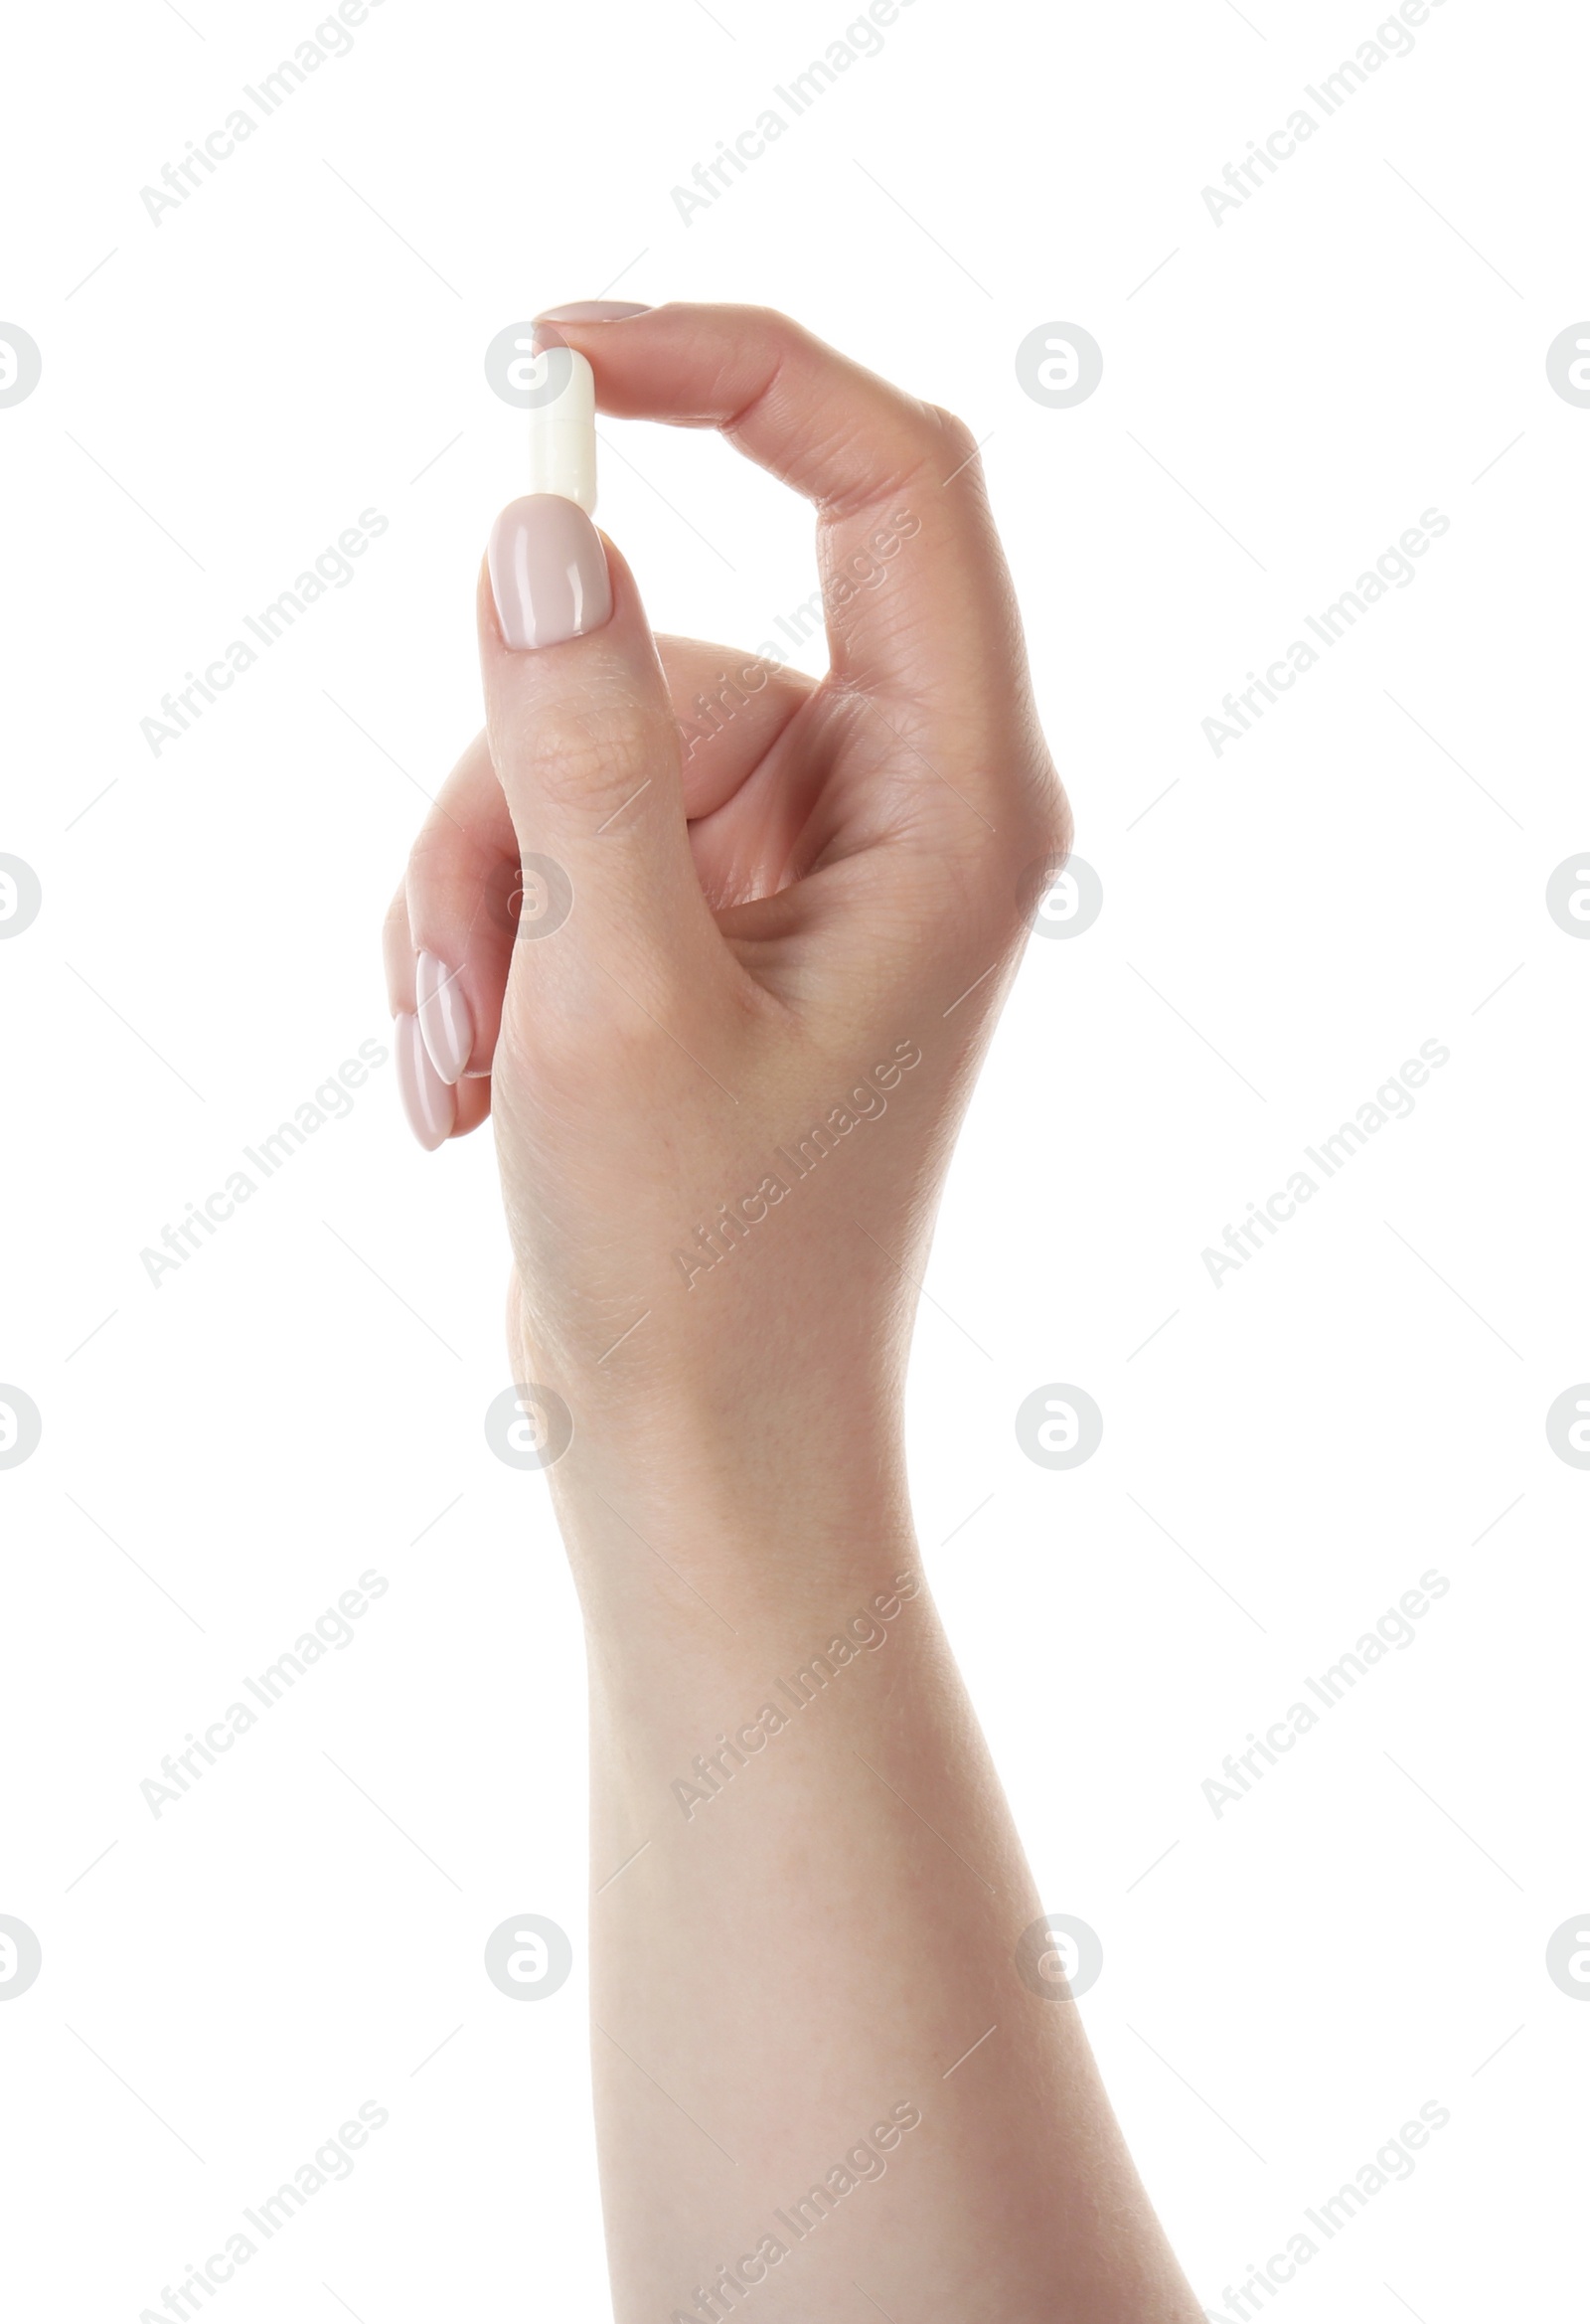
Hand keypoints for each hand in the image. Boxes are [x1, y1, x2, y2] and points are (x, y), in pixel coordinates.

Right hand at [384, 302, 1068, 1508]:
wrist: (703, 1449)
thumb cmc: (704, 1269)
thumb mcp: (617, 996)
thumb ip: (584, 753)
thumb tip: (546, 527)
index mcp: (956, 804)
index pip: (889, 479)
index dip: (733, 373)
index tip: (548, 358)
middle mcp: (900, 808)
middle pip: (674, 646)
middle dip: (514, 786)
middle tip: (469, 986)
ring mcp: (799, 865)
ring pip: (580, 747)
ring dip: (477, 893)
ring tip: (464, 1070)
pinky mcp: (708, 915)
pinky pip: (559, 831)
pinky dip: (485, 935)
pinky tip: (466, 1082)